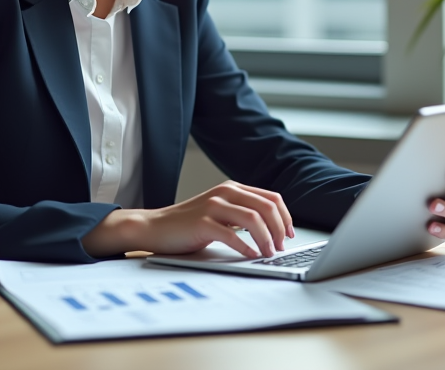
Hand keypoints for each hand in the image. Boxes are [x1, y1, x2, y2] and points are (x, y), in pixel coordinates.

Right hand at [81, 180, 294, 258]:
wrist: (154, 227)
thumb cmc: (188, 224)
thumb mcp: (220, 211)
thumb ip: (242, 213)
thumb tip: (274, 229)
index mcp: (233, 188)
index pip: (271, 197)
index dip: (286, 217)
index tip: (290, 234)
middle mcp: (225, 192)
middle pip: (266, 207)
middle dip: (280, 229)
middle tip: (281, 247)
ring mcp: (213, 206)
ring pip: (253, 219)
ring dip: (267, 239)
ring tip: (269, 253)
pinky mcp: (202, 222)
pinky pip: (232, 235)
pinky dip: (246, 247)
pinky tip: (251, 255)